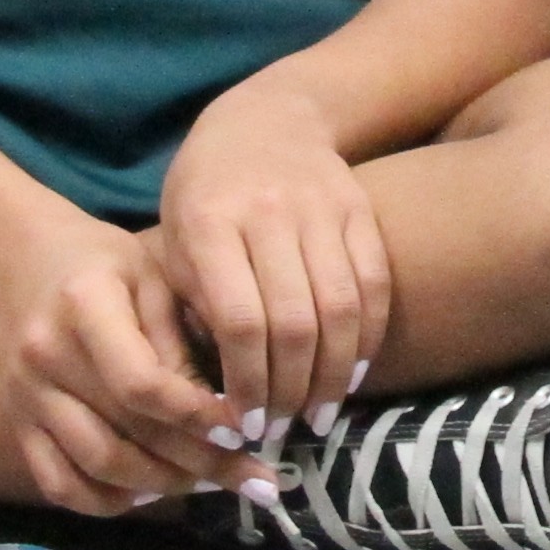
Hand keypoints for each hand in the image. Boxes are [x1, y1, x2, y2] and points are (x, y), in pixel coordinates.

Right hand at [0, 214, 234, 514]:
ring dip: (163, 486)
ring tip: (213, 484)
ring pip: (96, 468)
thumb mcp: (154, 278)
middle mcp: (45, 357)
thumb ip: (183, 341)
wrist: (24, 261)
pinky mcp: (16, 425)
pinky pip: (61, 485)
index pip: (142, 383)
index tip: (247, 429)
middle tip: (256, 478)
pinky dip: (111, 501)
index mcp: (83, 305)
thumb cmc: (107, 265)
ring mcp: (23, 397)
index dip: (199, 416)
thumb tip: (230, 414)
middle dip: (200, 464)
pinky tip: (155, 491)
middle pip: (126, 434)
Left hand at [150, 76, 391, 443]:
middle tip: (285, 430)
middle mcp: (268, 213)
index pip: (239, 320)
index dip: (248, 380)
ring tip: (321, 415)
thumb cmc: (204, 196)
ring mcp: (321, 207)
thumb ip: (195, 308)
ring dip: (334, 375)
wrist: (265, 119)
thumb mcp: (176, 243)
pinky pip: (374, 284)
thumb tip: (224, 389)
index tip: (246, 422)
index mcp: (210, 223)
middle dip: (292, 389)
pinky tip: (352, 374)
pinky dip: (368, 338)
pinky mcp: (360, 209)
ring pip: (341, 308)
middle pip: (295, 321)